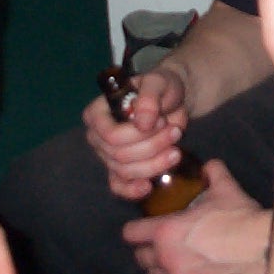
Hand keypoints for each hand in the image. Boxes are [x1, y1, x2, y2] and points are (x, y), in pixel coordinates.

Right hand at [83, 66, 191, 200]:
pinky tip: (148, 187)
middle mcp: (97, 136)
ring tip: (176, 150)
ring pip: (126, 171)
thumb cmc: (161, 88)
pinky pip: (119, 186)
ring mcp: (107, 155)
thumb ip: (148, 99)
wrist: (172, 102)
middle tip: (175, 133)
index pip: (111, 135)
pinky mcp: (120, 170)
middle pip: (120, 155)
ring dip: (155, 163)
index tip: (161, 121)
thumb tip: (142, 123)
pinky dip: (133, 190)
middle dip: (153, 147)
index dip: (138, 134)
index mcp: (97, 113)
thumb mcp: (157, 83)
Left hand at [123, 161, 271, 273]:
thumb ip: (213, 174)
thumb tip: (210, 165)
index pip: (132, 233)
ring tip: (170, 264)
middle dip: (147, 250)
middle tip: (158, 245)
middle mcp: (167, 259)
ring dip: (160, 271)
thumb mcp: (225, 189)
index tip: (138, 230)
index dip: (134, 230)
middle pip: (141, 259)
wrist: (264, 249)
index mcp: (166, 231)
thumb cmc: (241, 217)